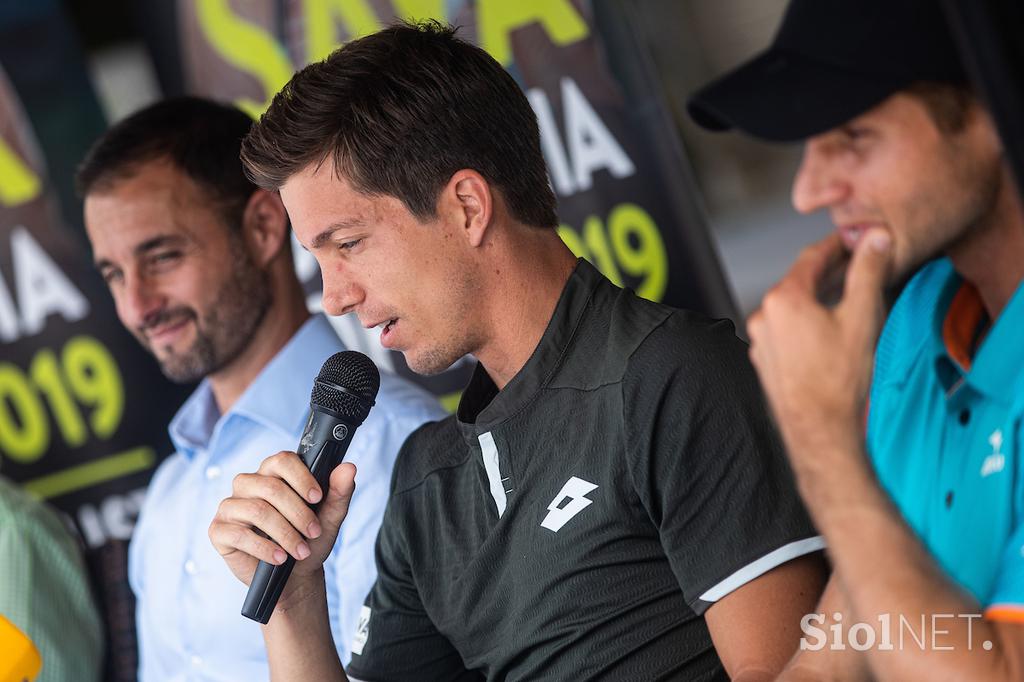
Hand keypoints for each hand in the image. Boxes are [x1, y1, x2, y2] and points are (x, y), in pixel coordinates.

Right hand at [209, 452, 355, 602]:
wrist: (295, 576)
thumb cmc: (310, 539)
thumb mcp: (330, 517)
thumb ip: (339, 491)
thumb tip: (348, 467)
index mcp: (273, 473)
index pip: (282, 460)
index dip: (301, 477)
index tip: (317, 498)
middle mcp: (249, 484)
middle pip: (271, 487)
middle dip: (298, 513)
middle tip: (314, 533)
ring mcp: (231, 506)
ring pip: (257, 510)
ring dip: (284, 533)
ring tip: (301, 551)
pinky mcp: (219, 531)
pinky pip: (239, 534)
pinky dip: (264, 548)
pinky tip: (280, 558)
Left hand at [747, 229, 892, 474]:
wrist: (820, 430)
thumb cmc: (838, 380)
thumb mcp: (861, 316)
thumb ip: (867, 271)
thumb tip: (875, 240)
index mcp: (783, 299)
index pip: (812, 258)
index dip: (837, 245)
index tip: (853, 239)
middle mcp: (764, 316)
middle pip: (800, 282)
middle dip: (830, 273)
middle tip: (857, 265)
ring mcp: (761, 340)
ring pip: (793, 308)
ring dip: (818, 299)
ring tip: (847, 298)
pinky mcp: (765, 359)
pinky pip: (787, 330)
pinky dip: (807, 323)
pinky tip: (828, 332)